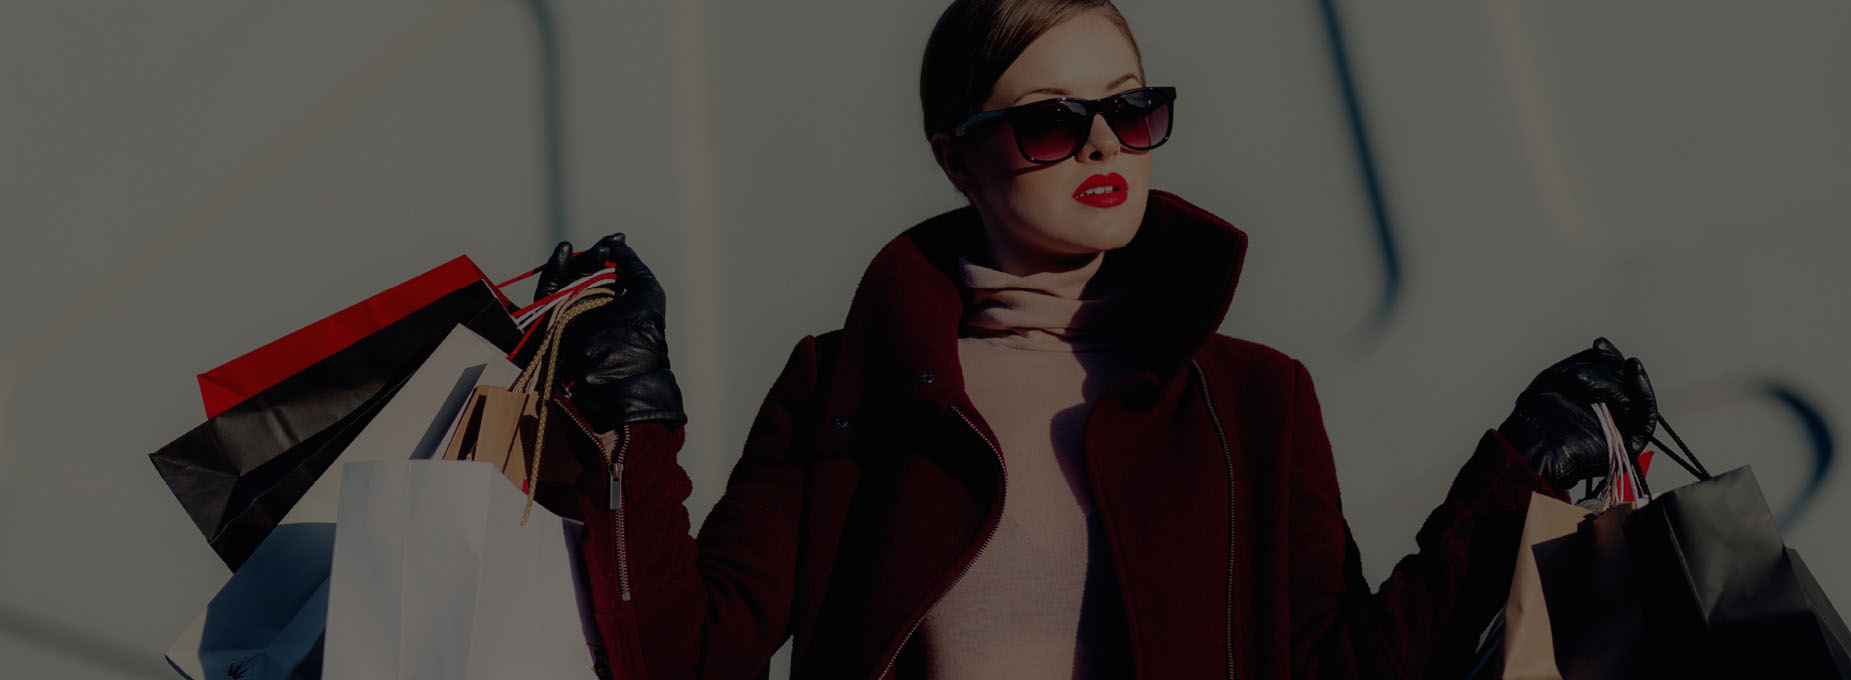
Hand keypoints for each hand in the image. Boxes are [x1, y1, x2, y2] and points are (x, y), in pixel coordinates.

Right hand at [536, 233, 685, 430]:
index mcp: (615, 302)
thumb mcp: (647, 291)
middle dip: (594, 256)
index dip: (610, 252)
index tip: (617, 239)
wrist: (620, 366)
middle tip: (605, 249)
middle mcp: (592, 306)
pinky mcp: (551, 319)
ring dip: (578, 261)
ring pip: (567, 278)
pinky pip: (547, 291)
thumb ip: (633, 264)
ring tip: (594, 253)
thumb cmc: (642, 329)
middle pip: (585, 271)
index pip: (606, 270)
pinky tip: (564, 250)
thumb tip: (619, 245)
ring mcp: (571, 313)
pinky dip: (554, 270)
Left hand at [1497, 337, 1656, 495]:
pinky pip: (1647, 415)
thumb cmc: (1537, 415)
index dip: (1609, 358)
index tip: (1599, 344)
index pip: (1613, 374)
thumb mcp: (1558, 377)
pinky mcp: (1632, 442)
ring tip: (1578, 381)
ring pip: (1631, 395)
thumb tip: (1604, 345)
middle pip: (1623, 382)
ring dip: (1609, 382)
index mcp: (1595, 402)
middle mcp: (1611, 414)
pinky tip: (1633, 371)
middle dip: (1602, 372)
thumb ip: (1585, 362)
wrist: (1532, 445)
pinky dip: (1644, 391)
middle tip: (1575, 376)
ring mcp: (1622, 428)